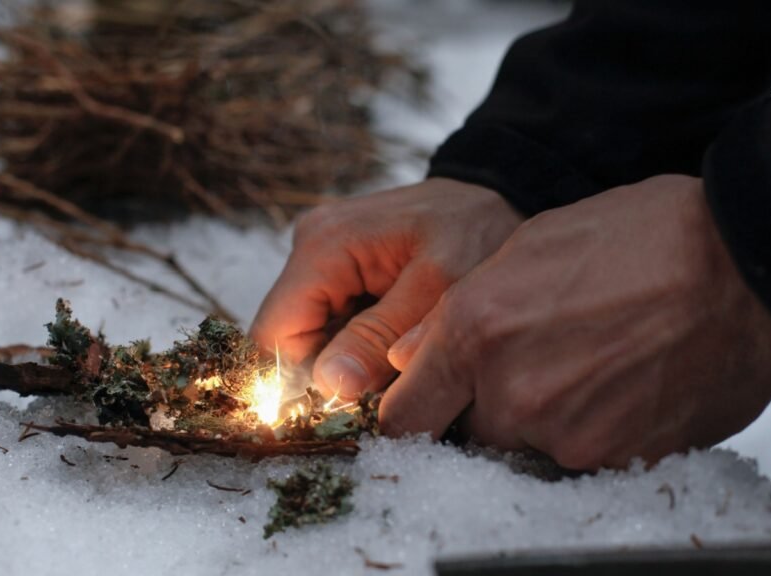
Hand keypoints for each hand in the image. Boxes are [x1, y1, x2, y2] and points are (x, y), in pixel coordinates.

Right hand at [251, 178, 522, 395]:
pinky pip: (331, 324)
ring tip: (399, 365)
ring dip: (347, 363)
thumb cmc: (476, 233)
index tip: (349, 408)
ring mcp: (321, 257)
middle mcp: (309, 247)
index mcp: (323, 246)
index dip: (299, 382)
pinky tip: (396, 347)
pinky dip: (359, 347)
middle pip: (289, 340)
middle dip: (331, 375)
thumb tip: (329, 385)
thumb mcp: (438, 289)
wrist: (497, 197)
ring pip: (310, 337)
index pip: (274, 335)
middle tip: (388, 390)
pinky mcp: (338, 269)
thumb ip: (381, 336)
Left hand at [382, 175, 770, 468]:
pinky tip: (623, 382)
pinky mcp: (619, 458)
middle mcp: (511, 393)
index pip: (404, 417)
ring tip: (592, 362)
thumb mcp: (528, 246)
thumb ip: (454, 313)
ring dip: (545, 418)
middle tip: (536, 361)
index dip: (415, 410)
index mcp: (475, 332)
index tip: (431, 402)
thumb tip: (407, 358)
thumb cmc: (637, 238)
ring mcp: (567, 434)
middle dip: (487, 406)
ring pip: (528, 445)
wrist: (743, 266)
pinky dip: (593, 428)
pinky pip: (583, 455)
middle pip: (469, 433)